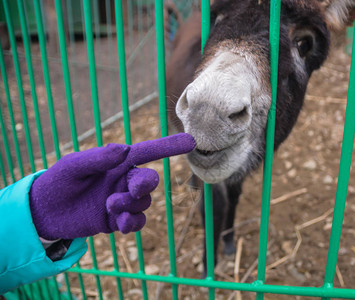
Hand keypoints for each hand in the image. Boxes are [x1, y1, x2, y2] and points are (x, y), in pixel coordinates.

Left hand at [29, 133, 194, 239]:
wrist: (45, 212)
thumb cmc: (58, 182)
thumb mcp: (74, 166)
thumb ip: (98, 158)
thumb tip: (124, 149)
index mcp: (116, 163)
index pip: (147, 152)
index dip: (169, 146)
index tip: (190, 141)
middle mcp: (123, 180)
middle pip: (149, 180)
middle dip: (145, 184)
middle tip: (133, 188)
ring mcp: (122, 200)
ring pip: (144, 202)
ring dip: (131, 204)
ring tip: (109, 205)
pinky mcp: (117, 220)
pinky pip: (137, 221)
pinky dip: (132, 222)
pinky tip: (119, 222)